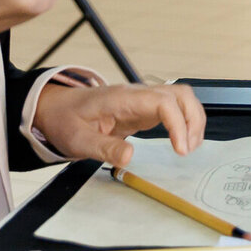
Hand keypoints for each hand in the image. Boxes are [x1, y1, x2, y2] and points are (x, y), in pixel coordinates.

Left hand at [32, 81, 206, 165]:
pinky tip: (183, 141)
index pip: (162, 101)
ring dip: (193, 120)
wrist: (57, 108)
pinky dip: (185, 122)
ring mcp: (143, 99)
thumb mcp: (77, 140)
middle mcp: (137, 94)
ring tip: (190, 147)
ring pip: (181, 98)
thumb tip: (130, 157)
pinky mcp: (144, 108)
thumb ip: (104, 148)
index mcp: (122, 98)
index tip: (181, 149)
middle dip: (193, 120)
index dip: (178, 123)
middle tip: (188, 150)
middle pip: (180, 94)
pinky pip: (174, 108)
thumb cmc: (66, 121)